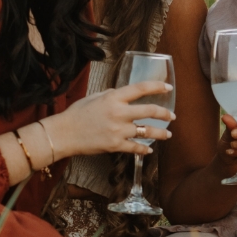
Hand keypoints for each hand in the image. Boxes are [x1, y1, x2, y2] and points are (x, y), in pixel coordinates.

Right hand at [42, 80, 175, 157]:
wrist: (64, 134)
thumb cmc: (77, 113)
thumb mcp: (95, 97)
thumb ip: (112, 95)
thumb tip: (123, 94)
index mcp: (114, 98)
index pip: (140, 89)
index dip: (156, 87)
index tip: (168, 87)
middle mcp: (119, 113)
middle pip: (149, 111)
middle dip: (165, 113)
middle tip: (172, 116)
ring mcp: (118, 131)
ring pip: (146, 132)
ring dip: (160, 133)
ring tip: (168, 135)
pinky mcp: (115, 146)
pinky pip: (135, 148)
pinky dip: (144, 149)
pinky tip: (149, 149)